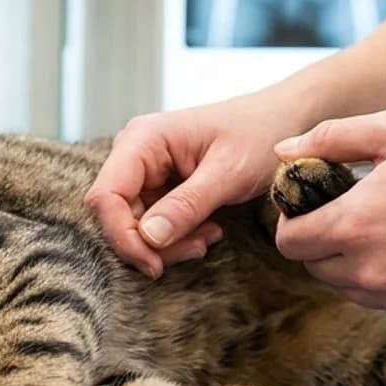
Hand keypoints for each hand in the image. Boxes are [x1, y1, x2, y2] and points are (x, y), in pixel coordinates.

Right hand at [86, 91, 314, 277]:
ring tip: (208, 237)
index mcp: (143, 139)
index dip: (122, 236)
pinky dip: (178, 236)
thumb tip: (148, 238)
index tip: (155, 264)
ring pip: (135, 226)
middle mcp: (135, 153)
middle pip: (118, 216)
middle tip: (197, 248)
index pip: (106, 196)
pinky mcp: (159, 187)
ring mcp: (146, 171)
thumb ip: (187, 205)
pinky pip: (154, 224)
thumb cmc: (258, 133)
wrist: (280, 120)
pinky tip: (207, 230)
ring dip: (169, 243)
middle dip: (152, 244)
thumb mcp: (228, 173)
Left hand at [272, 111, 385, 323]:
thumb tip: (282, 152)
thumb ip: (331, 139)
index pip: (288, 243)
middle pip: (315, 268)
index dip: (293, 222)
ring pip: (350, 289)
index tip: (312, 205)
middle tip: (354, 211)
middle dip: (323, 242)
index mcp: (353, 225)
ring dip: (354, 263)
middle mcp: (371, 272)